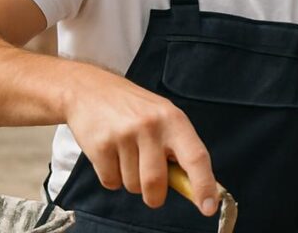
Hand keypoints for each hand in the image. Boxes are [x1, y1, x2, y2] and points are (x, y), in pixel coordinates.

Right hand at [61, 65, 218, 213]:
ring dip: (131, 181)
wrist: (89, 90)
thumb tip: (196, 189)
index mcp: (174, 120)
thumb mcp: (164, 117)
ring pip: (133, 186)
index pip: (196, 157)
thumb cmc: (134, 108)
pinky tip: (111, 155)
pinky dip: (112, 177)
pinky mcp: (99, 146)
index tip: (209, 206)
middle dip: (154, 195)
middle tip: (152, 186)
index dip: (204, 184)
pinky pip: (111, 183)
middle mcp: (150, 126)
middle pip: (156, 183)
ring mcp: (123, 135)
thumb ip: (180, 150)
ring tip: (127, 154)